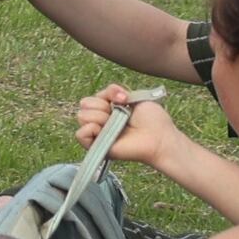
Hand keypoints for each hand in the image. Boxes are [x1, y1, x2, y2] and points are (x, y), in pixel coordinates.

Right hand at [79, 82, 197, 178]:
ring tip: (116, 124)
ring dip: (100, 117)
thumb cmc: (153, 121)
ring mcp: (97, 134)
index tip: (124, 99)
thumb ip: (115, 92)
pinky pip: (79, 134)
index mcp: (109, 109)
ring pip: (81, 116)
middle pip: (84, 103)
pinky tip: (105, 130)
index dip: (108, 94)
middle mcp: (101, 120)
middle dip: (102, 105)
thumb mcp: (134, 97)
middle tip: (119, 113)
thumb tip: (104, 98)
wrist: (158, 138)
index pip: (95, 95)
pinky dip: (91, 129)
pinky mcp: (95, 147)